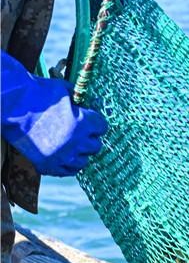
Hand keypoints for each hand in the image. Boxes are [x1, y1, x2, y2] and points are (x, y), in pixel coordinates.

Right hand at [1, 50, 106, 176]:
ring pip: (84, 161)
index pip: (102, 127)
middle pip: (95, 146)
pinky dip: (69, 164)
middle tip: (80, 132)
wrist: (12, 105)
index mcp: (82, 124)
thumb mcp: (63, 91)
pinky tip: (64, 155)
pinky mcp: (50, 166)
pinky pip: (69, 171)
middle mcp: (75, 144)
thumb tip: (89, 105)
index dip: (96, 122)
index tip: (90, 120)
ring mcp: (62, 157)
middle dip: (89, 137)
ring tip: (71, 144)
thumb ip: (79, 100)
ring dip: (80, 152)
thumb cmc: (36, 94)